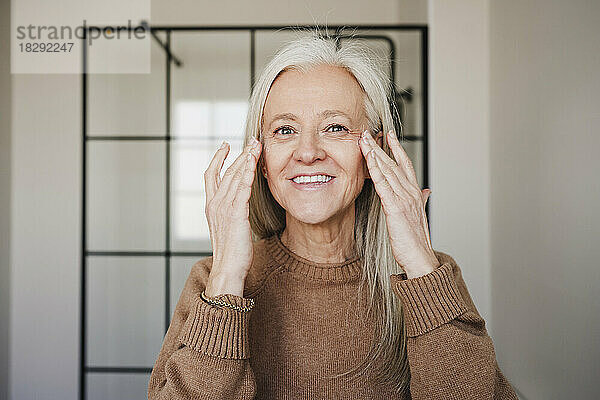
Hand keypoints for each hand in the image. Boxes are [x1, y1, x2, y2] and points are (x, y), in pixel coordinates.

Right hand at [203, 137, 261, 295]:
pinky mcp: (235, 213)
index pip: (211, 175)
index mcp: (211, 206)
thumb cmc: (231, 252)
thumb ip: (232, 212)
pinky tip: (254, 162)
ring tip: (256, 145)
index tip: (225, 145)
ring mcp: (223, 208)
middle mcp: (215, 204)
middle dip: (239, 153)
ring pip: (234, 176)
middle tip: (251, 140)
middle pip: (225, 171)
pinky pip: (242, 188)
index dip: (218, 158)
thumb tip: (241, 203)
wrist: (228, 269)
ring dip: (246, 158)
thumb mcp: (228, 227)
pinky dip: (247, 172)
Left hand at [359, 129, 438, 278]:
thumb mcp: (419, 214)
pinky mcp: (395, 208)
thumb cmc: (416, 239)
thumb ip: (422, 199)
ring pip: (387, 171)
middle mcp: (410, 192)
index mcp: (415, 193)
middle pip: (393, 163)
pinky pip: (384, 186)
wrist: (419, 257)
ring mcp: (403, 199)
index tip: (389, 135)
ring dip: (375, 154)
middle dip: (380, 147)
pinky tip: (369, 162)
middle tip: (368, 133)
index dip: (397, 149)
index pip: (405, 165)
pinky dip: (376, 171)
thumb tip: (427, 191)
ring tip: (364, 141)